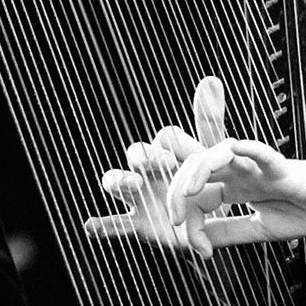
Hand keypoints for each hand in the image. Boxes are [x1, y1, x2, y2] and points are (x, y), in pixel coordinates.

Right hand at [83, 75, 228, 252]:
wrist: (212, 224)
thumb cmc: (209, 185)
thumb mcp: (214, 156)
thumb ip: (209, 121)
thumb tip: (211, 78)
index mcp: (169, 152)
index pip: (163, 140)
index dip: (167, 149)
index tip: (175, 161)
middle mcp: (149, 171)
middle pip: (136, 154)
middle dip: (144, 157)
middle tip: (161, 166)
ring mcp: (140, 197)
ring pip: (117, 182)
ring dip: (118, 181)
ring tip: (131, 185)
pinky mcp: (138, 225)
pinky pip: (116, 225)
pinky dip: (103, 226)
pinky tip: (91, 226)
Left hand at [85, 77, 305, 257]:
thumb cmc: (305, 210)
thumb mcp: (257, 230)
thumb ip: (224, 231)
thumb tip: (191, 243)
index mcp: (223, 185)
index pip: (174, 192)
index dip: (141, 208)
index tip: (97, 227)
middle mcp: (229, 169)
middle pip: (179, 162)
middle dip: (147, 173)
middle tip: (124, 191)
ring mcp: (248, 163)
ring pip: (204, 155)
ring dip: (184, 175)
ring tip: (179, 200)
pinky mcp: (272, 160)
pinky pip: (242, 149)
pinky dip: (221, 158)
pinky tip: (204, 175)